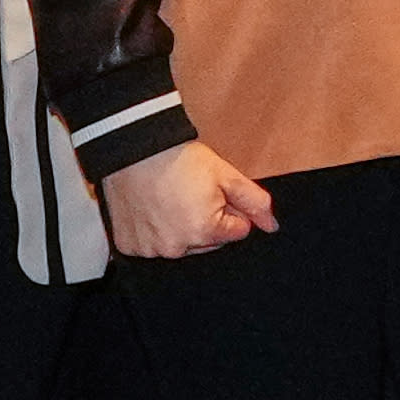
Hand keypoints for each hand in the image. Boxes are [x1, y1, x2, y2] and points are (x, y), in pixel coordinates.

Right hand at [99, 141, 277, 260]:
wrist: (135, 151)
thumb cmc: (179, 161)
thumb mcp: (228, 175)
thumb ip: (256, 203)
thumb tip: (271, 226)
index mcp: (203, 232)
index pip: (237, 231)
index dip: (231, 209)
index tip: (214, 193)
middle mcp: (175, 247)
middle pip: (209, 242)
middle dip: (208, 221)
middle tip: (192, 194)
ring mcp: (149, 248)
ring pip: (181, 245)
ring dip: (181, 229)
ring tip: (171, 200)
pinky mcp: (128, 246)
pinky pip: (152, 245)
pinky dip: (154, 231)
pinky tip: (153, 209)